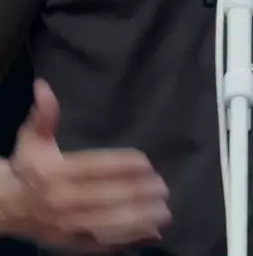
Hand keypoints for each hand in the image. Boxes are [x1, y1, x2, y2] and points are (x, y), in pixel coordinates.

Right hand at [6, 78, 171, 252]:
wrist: (7, 208)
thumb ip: (43, 114)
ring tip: (164, 211)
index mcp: (55, 173)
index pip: (95, 168)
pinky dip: (129, 240)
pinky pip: (105, 243)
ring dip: (139, 219)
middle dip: (138, 194)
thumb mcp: (32, 138)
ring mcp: (70, 226)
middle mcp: (64, 201)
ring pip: (109, 224)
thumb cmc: (27, 168)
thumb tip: (43, 86)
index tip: (147, 163)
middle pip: (107, 198)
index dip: (122, 165)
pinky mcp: (74, 244)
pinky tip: (151, 233)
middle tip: (163, 187)